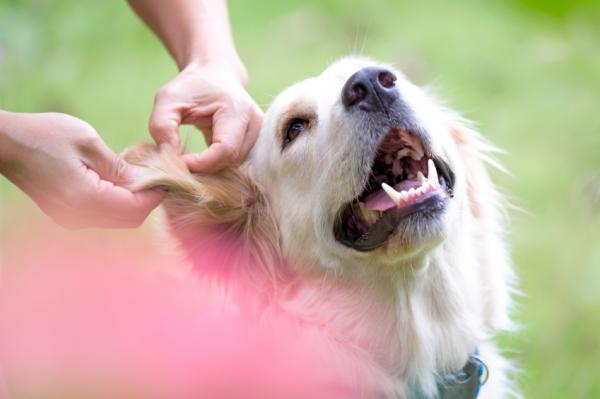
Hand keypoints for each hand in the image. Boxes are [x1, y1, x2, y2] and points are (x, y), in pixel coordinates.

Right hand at [0, 112, 163, 227]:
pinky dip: (118, 199)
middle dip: (148, 198)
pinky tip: (117, 177)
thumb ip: (122, 167)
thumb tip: (151, 181)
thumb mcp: (89, 144)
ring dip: (134, 199)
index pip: (137, 209)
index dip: (157, 193)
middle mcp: (79, 217)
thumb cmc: (44, 135)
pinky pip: (103, 213)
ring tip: (137, 170)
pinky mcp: (67, 213)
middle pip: (130, 219)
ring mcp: (72, 218)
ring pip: (119, 218)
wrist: (4, 142)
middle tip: (156, 171)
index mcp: (86, 200)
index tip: (167, 173)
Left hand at [149, 62, 262, 171]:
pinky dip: (216, 166)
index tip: (178, 161)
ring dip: (210, 169)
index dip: (201, 163)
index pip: (225, 149)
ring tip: (190, 159)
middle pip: (230, 161)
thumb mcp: (168, 99)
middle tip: (179, 162)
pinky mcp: (254, 144)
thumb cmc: (191, 86)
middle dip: (203, 168)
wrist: (216, 75)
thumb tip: (169, 157)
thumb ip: (162, 126)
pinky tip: (201, 159)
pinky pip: (236, 164)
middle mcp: (255, 125)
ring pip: (234, 166)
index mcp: (237, 110)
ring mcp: (258, 136)